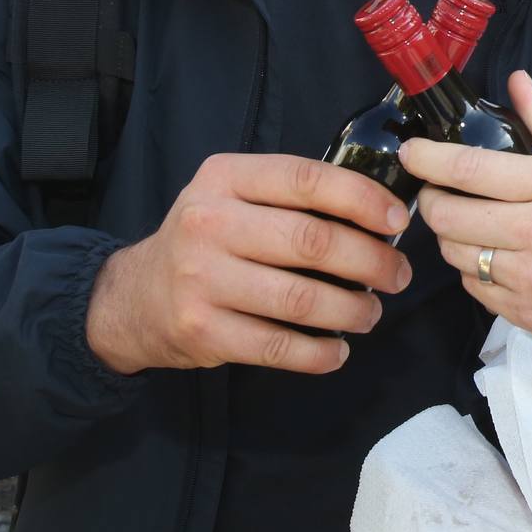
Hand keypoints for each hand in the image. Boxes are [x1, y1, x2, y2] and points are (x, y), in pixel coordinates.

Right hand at [85, 153, 413, 376]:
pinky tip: (337, 349)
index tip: (397, 220)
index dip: (362, 199)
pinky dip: (319, 353)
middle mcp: (209, 223)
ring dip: (353, 310)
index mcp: (224, 178)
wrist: (134, 297)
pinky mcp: (202, 331)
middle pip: (312, 241)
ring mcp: (201, 280)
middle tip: (397, 275)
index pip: (307, 178)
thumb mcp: (236, 196)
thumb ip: (293, 197)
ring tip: (370, 313)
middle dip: (371, 261)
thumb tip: (380, 213)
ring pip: (302, 299)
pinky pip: (278, 347)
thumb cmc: (208, 240)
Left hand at [400, 73, 531, 368]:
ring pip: (455, 255)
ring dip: (449, 236)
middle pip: (448, 214)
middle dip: (429, 199)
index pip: (469, 168)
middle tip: (435, 190)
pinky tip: (490, 257)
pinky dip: (472, 271)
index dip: (428, 158)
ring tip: (463, 223)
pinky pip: (474, 290)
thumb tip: (517, 80)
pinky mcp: (527, 315)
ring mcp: (529, 280)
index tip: (411, 151)